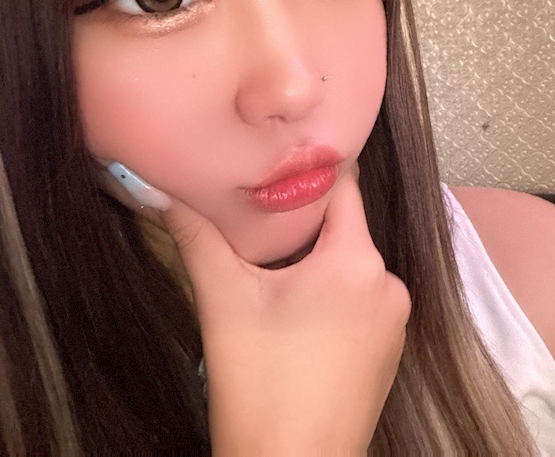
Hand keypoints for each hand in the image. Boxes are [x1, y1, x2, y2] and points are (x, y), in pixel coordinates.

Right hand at [163, 172, 410, 452]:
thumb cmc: (261, 386)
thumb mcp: (224, 301)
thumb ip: (196, 236)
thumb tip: (160, 191)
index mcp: (357, 260)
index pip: (342, 188)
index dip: (307, 174)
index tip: (276, 167)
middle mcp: (388, 284)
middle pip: (343, 230)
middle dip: (302, 227)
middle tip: (257, 228)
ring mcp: (394, 322)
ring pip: (349, 268)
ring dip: (315, 266)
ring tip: (272, 278)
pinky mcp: (388, 352)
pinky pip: (360, 303)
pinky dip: (332, 299)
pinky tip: (296, 321)